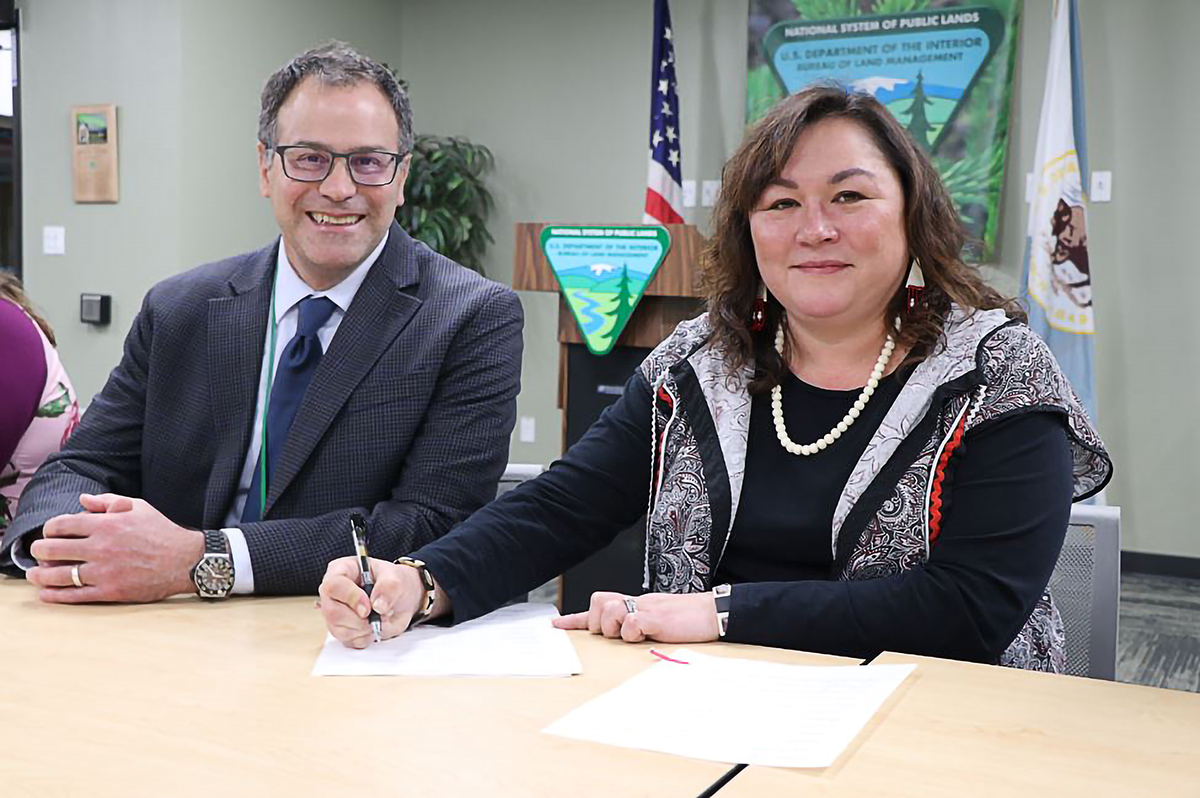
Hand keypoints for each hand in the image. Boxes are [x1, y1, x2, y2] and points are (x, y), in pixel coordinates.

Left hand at [26, 493, 203, 603]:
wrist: (185, 560)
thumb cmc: (162, 532)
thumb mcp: (138, 507)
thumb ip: (108, 502)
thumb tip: (82, 500)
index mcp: (106, 524)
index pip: (61, 525)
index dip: (49, 529)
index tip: (49, 534)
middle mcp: (101, 547)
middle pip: (52, 549)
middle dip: (39, 551)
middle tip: (38, 553)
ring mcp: (104, 571)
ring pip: (58, 574)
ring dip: (40, 575)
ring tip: (35, 575)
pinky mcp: (110, 591)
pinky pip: (74, 595)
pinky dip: (55, 596)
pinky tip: (46, 594)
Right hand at [317, 556, 426, 648]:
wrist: (401, 598)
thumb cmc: (393, 582)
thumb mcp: (395, 577)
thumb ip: (388, 587)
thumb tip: (378, 605)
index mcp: (341, 570)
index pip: (333, 586)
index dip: (350, 598)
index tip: (369, 608)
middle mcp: (333, 593)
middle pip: (332, 612)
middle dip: (360, 619)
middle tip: (381, 613)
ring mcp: (335, 613)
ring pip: (340, 630)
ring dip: (366, 628)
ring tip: (382, 616)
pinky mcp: (343, 630)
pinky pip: (349, 641)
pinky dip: (367, 637)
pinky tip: (376, 625)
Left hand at [551, 590, 719, 643]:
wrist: (713, 612)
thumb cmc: (688, 620)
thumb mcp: (658, 621)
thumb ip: (639, 625)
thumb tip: (626, 634)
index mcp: (635, 604)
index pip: (599, 604)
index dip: (576, 617)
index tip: (557, 625)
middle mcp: (636, 602)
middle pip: (598, 603)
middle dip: (600, 623)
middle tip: (620, 634)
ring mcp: (645, 608)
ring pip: (610, 611)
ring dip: (618, 628)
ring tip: (637, 634)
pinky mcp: (656, 618)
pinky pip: (632, 623)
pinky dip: (635, 633)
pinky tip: (649, 635)